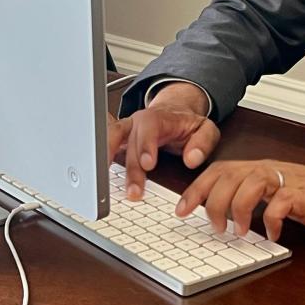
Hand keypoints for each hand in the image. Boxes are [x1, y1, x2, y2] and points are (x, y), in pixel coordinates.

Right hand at [107, 81, 220, 199]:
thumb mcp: (205, 129)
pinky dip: (101, 159)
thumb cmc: (187, 124)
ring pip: (112, 141)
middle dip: (131, 169)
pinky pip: (106, 145)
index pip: (149, 127)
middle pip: (130, 143)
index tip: (148, 163)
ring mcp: (127, 130)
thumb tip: (192, 159)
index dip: (146, 145)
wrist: (174, 113)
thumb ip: (203, 142)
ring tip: (107, 186)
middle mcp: (138, 122)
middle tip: (135, 191)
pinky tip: (99, 177)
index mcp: (158, 118)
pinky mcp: (120, 140)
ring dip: (109, 163)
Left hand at [175, 160, 304, 242]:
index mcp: (262, 170)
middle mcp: (272, 171)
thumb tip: (221, 216)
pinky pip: (281, 203)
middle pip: (229, 175)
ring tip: (239, 232)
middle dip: (211, 201)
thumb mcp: (279, 195)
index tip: (181, 210)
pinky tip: (271, 235)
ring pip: (251, 183)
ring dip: (238, 209)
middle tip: (211, 227)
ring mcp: (289, 182)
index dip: (197, 189)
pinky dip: (271, 220)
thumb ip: (254, 199)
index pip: (220, 171)